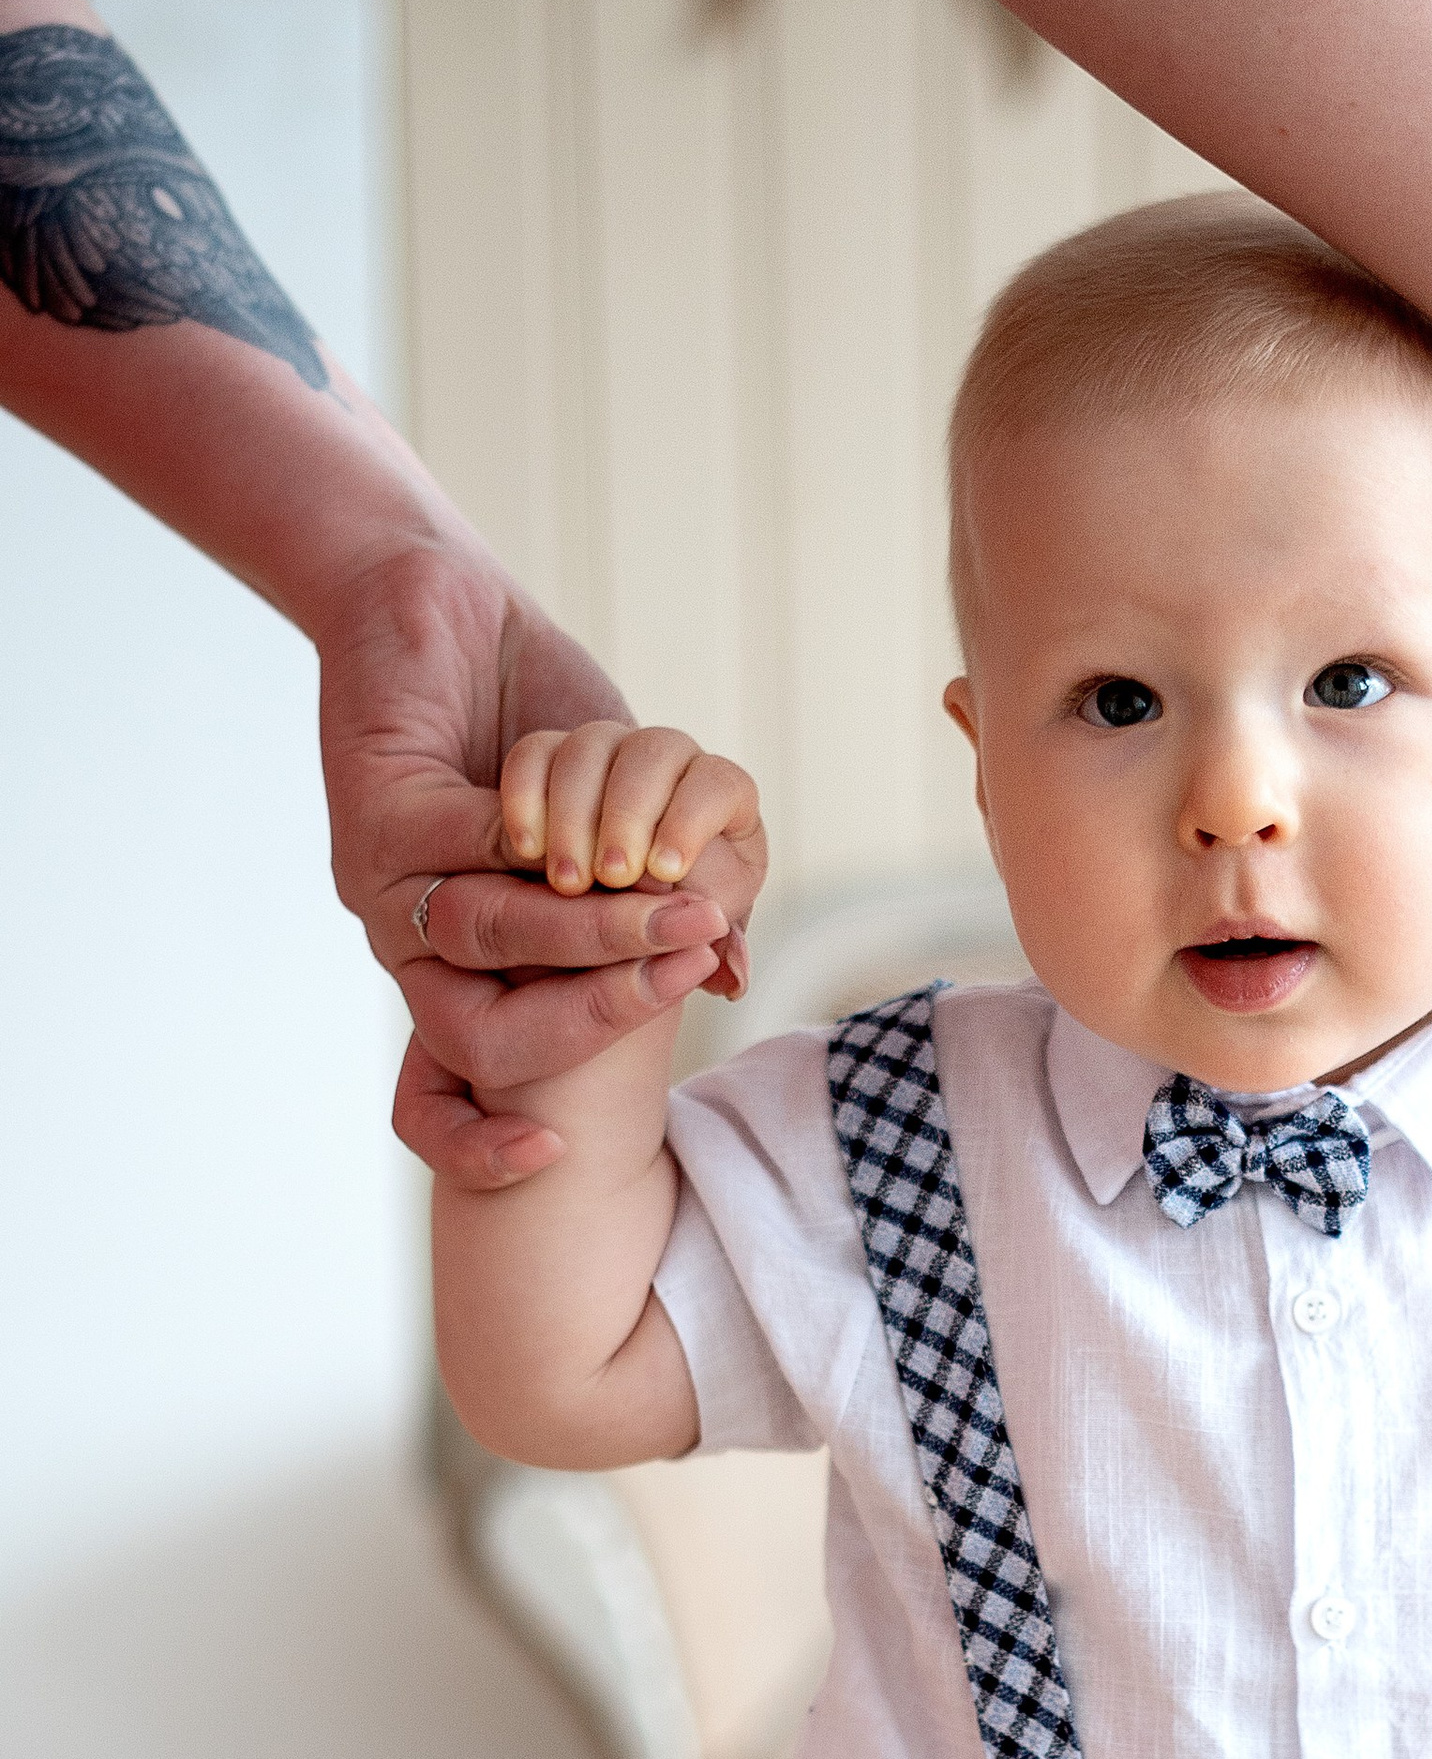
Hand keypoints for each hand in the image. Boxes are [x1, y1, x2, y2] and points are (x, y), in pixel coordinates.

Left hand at [310, 537, 767, 1188]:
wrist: (433, 604)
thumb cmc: (526, 718)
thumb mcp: (603, 827)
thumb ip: (653, 904)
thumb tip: (726, 974)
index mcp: (449, 969)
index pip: (462, 1085)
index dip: (483, 1145)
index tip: (557, 1154)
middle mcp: (406, 938)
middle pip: (483, 1033)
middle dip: (601, 1011)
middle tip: (691, 969)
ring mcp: (382, 875)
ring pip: (495, 932)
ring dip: (595, 926)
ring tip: (677, 906)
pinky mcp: (379, 799)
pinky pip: (477, 841)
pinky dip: (550, 842)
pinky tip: (607, 831)